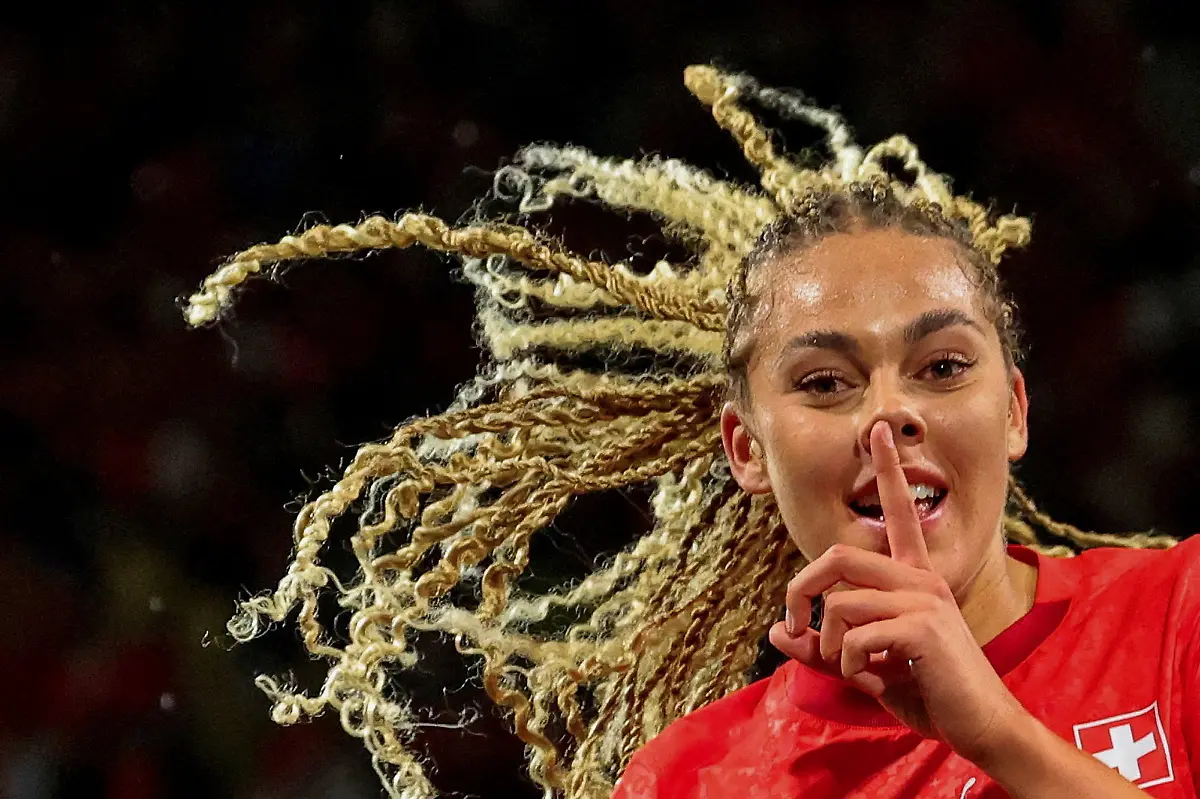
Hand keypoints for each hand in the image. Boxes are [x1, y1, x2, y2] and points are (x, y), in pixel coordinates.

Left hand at [767, 421, 1028, 764]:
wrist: (980, 727)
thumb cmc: (926, 693)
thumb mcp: (863, 666)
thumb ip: (821, 647)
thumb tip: (775, 631)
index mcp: (913, 578)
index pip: (898, 513)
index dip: (889, 470)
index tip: (880, 431)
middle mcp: (920, 579)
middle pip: (837, 556)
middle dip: (801, 589)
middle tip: (793, 624)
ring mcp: (923, 601)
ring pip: (840, 604)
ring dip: (831, 647)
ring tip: (856, 669)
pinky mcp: (922, 628)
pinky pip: (854, 636)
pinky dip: (849, 665)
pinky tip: (875, 680)